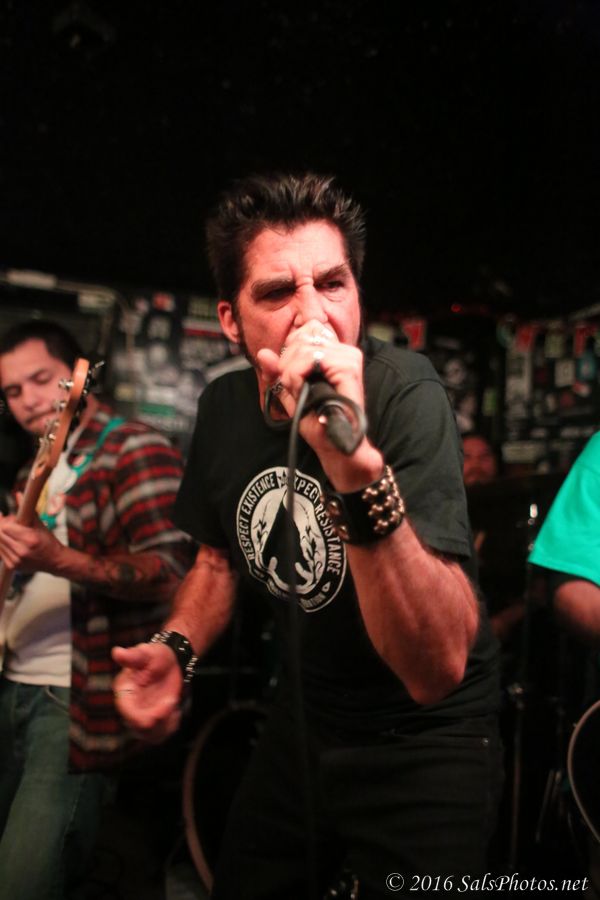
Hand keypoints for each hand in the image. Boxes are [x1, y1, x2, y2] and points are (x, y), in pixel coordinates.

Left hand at [0, 514, 63, 573]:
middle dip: (2, 527)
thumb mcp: (40, 524)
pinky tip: (9, 541)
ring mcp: (17, 560)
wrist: (55, 560)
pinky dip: (2, 545)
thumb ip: (27, 509)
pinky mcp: (13, 566)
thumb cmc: (48, 541)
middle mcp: (22, 551)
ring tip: (10, 533)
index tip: (5, 517)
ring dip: (1, 536)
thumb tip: (18, 495)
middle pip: (0, 535)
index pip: (6, 527)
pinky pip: (0, 552)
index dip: (4, 521)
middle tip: (6, 523)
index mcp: (30, 539)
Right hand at [111, 642, 183, 742]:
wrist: (171, 664)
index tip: (155, 717)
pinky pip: (161, 734)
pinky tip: (175, 710)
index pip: (126, 711)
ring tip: (173, 700)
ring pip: (151, 735)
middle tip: (172, 700)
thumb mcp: (147, 653)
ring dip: (166, 723)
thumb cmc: (156, 656)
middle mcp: (130, 708)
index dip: (138, 718)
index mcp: (124, 692)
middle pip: (139, 728)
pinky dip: (171, 726)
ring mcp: (141, 717)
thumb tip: (116, 652)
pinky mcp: (153, 722)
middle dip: (158, 720)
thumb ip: (133, 656)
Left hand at [257, 321, 380, 487]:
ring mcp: (349, 358)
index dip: (289, 351)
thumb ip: (277, 372)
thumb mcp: (291, 393)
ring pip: (303, 348)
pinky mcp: (349, 369)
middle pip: (302, 337)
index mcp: (336, 353)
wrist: (335, 444)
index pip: (305, 331)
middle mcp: (345, 351)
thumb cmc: (317, 421)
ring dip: (291, 373)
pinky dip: (298, 376)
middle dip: (287, 364)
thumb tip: (263, 353)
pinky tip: (303, 390)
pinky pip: (310, 359)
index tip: (290, 376)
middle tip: (293, 388)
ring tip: (299, 392)